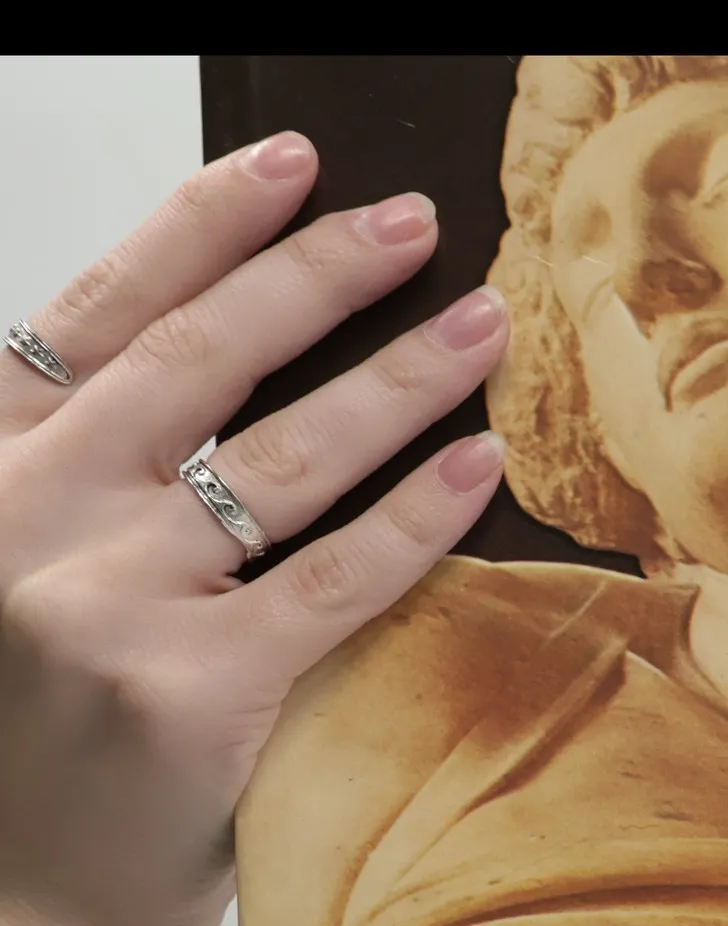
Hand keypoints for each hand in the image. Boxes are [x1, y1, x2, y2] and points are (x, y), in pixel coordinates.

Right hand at [0, 132, 507, 925]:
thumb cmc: (18, 757)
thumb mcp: (9, 582)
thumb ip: (81, 483)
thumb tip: (223, 392)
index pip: (98, 315)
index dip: (201, 229)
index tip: (290, 167)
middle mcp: (31, 514)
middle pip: (200, 359)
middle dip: (321, 275)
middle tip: (419, 227)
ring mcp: (108, 600)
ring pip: (279, 455)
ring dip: (396, 377)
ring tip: (482, 327)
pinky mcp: (191, 690)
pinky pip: (334, 578)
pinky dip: (414, 517)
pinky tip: (479, 465)